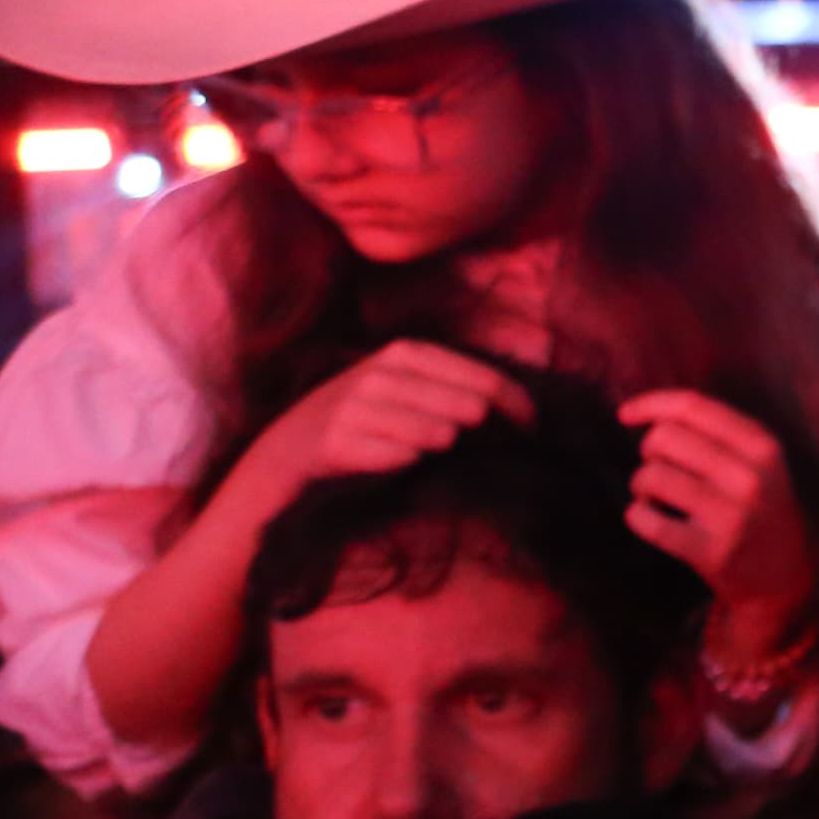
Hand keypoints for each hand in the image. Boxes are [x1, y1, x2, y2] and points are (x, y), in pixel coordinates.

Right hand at [249, 341, 530, 501]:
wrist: (282, 456)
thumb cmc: (359, 424)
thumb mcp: (403, 391)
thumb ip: (452, 389)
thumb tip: (516, 408)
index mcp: (403, 354)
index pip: (482, 377)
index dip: (516, 403)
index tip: (535, 427)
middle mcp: (379, 374)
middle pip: (467, 407)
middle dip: (479, 431)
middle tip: (474, 444)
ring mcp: (354, 407)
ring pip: (438, 435)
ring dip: (438, 448)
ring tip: (422, 449)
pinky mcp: (335, 443)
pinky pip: (400, 459)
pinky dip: (403, 464)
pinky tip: (393, 462)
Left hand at [620, 389, 818, 641]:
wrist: (782, 577)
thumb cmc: (759, 507)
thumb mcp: (759, 462)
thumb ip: (716, 432)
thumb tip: (643, 411)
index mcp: (764, 447)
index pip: (693, 407)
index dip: (651, 405)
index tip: (625, 415)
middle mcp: (750, 478)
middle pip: (665, 438)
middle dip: (649, 451)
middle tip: (661, 469)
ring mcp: (731, 517)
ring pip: (651, 476)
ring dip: (641, 485)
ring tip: (656, 497)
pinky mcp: (709, 551)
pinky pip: (647, 521)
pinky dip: (637, 516)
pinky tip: (649, 518)